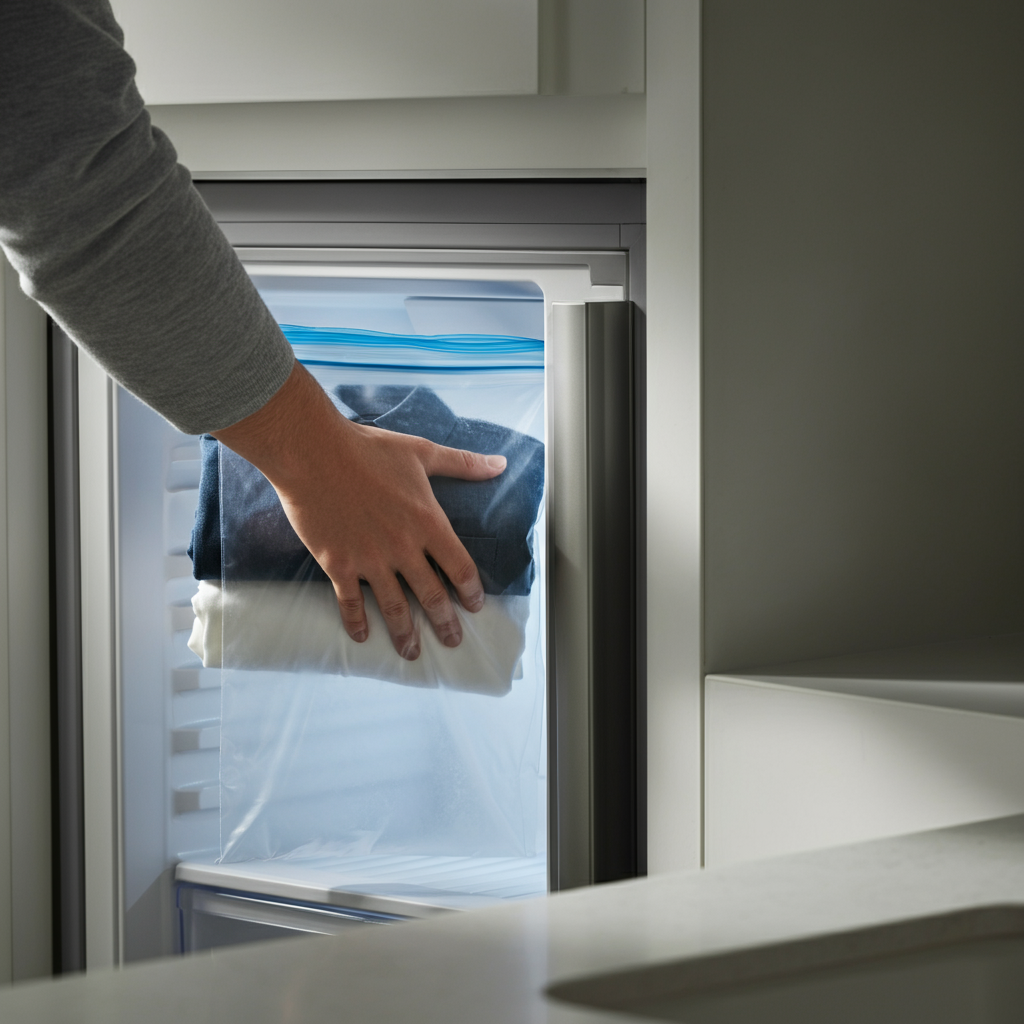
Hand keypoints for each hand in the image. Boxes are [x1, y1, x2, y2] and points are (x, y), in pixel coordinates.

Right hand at [212, 362, 505, 659]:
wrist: (313, 453)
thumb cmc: (369, 449)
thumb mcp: (422, 453)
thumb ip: (463, 464)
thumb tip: (500, 464)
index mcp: (428, 523)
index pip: (460, 568)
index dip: (471, 591)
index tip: (475, 606)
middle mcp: (403, 548)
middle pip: (432, 596)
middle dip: (445, 623)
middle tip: (452, 640)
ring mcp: (370, 560)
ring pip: (394, 607)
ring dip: (406, 633)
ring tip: (412, 653)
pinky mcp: (338, 564)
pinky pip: (350, 602)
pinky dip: (356, 622)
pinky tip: (362, 637)